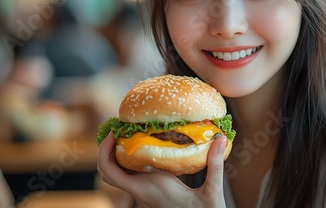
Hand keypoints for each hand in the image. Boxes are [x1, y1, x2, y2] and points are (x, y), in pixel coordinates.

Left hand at [97, 133, 227, 207]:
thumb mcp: (212, 191)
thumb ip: (215, 165)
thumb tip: (220, 139)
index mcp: (148, 188)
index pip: (111, 171)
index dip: (104, 151)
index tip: (114, 132)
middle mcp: (141, 191)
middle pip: (107, 173)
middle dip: (105, 151)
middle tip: (117, 131)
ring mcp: (143, 193)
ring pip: (117, 176)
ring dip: (116, 156)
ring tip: (128, 135)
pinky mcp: (149, 194)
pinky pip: (130, 177)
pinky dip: (129, 162)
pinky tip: (144, 148)